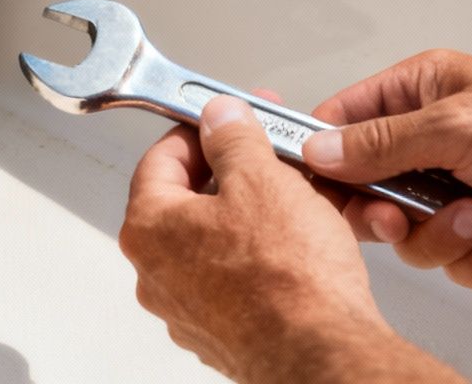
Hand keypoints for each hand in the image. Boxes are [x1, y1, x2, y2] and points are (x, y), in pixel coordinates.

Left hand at [121, 94, 454, 382]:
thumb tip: (220, 119)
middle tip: (269, 157)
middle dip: (235, 174)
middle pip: (190, 202)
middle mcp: (157, 274)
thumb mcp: (262, 178)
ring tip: (300, 200)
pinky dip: (267, 257)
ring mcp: (188, 309)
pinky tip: (302, 246)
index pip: (161, 159)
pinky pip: (240, 280)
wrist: (322, 353)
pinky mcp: (225, 334)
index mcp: (149, 229)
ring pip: (221, 242)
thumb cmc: (288, 279)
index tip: (227, 122)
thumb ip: (233, 139)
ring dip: (256, 215)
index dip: (199, 132)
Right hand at [302, 50, 471, 288]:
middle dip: (394, 216)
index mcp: (418, 93)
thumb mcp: (456, 125)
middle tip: (402, 218)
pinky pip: (461, 260)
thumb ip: (381, 143)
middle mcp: (434, 139)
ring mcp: (464, 186)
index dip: (325, 162)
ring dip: (448, 238)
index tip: (321, 193)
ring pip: (417, 236)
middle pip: (373, 194)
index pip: (342, 125)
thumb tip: (321, 150)